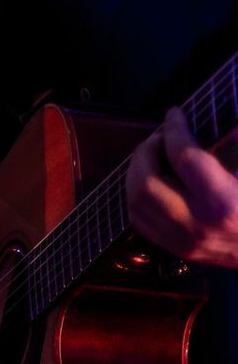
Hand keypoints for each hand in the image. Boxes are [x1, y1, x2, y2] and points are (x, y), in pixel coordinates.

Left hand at [127, 107, 237, 267]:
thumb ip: (232, 150)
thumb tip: (213, 123)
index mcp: (223, 203)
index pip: (185, 158)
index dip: (175, 130)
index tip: (174, 113)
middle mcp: (197, 224)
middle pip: (147, 183)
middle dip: (146, 151)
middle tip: (160, 137)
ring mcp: (182, 240)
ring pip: (136, 201)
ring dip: (136, 171)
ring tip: (153, 155)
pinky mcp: (175, 249)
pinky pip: (138, 218)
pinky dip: (137, 193)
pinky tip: (150, 179)